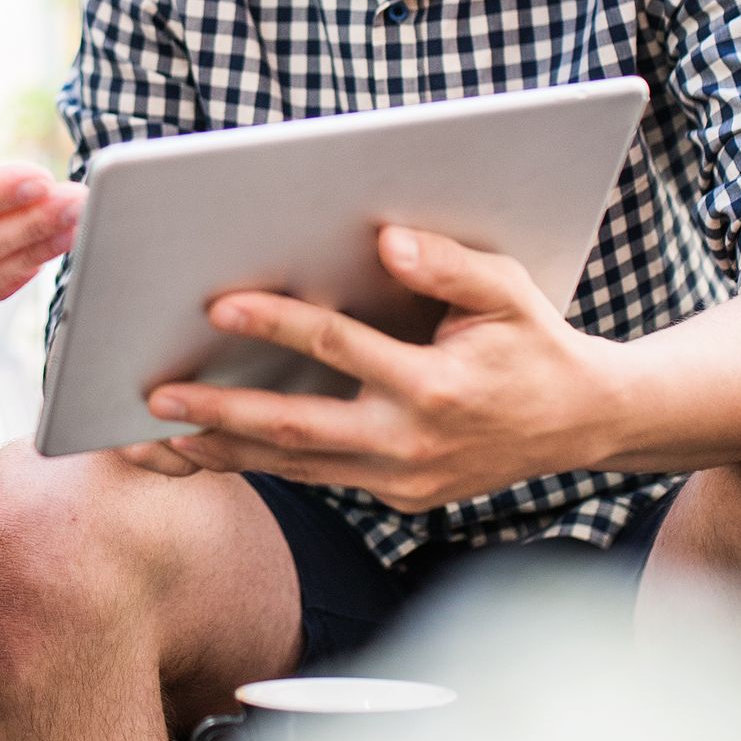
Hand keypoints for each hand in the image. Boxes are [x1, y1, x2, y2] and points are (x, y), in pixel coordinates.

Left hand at [137, 226, 630, 512]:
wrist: (584, 423)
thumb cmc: (536, 342)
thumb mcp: (508, 290)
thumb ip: (448, 267)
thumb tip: (386, 240)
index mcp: (437, 388)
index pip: (339, 349)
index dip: (277, 324)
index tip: (219, 305)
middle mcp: (414, 445)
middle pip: (298, 431)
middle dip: (222, 416)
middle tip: (157, 399)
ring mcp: (403, 482)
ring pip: (298, 468)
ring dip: (227, 453)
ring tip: (159, 437)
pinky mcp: (398, 499)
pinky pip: (320, 478)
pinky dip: (265, 464)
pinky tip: (215, 447)